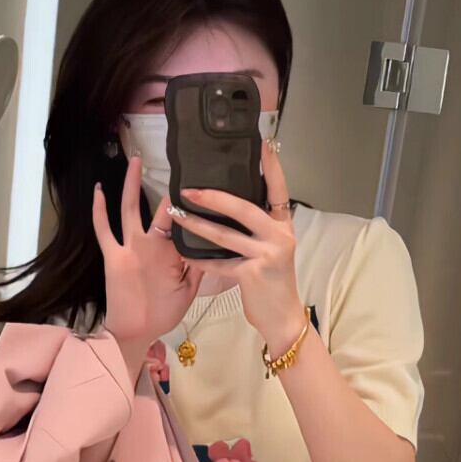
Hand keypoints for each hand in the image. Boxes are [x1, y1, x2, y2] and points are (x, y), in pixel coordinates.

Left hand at [93, 155, 203, 345]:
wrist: (131, 332)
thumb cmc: (161, 315)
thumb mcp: (189, 293)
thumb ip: (198, 266)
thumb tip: (210, 242)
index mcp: (171, 254)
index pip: (183, 220)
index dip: (189, 202)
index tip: (197, 186)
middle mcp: (150, 245)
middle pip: (161, 210)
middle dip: (168, 187)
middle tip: (174, 166)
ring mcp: (128, 248)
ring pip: (129, 209)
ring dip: (131, 184)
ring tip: (135, 161)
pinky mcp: (111, 255)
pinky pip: (103, 228)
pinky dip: (99, 209)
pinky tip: (99, 190)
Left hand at [178, 139, 305, 353]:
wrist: (282, 317)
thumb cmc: (273, 282)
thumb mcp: (273, 250)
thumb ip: (259, 229)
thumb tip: (234, 204)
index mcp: (283, 226)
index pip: (279, 191)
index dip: (272, 167)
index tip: (264, 143)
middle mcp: (278, 237)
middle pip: (244, 208)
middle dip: (214, 197)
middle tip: (189, 188)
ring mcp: (266, 255)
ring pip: (225, 234)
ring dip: (197, 224)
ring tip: (177, 214)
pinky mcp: (252, 275)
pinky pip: (219, 262)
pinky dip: (199, 258)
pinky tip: (183, 251)